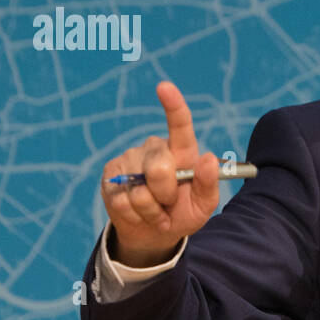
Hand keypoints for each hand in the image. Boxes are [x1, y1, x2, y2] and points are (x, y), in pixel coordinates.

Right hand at [101, 81, 219, 265]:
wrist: (154, 232)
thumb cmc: (183, 212)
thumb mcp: (203, 205)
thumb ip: (208, 184)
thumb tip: (208, 159)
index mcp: (181, 151)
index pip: (179, 125)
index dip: (173, 105)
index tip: (165, 87)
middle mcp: (155, 149)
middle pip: (159, 169)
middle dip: (166, 194)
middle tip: (169, 203)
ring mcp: (130, 159)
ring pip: (139, 191)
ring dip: (151, 210)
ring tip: (155, 211)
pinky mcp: (110, 174)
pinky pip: (122, 200)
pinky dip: (134, 215)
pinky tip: (138, 214)